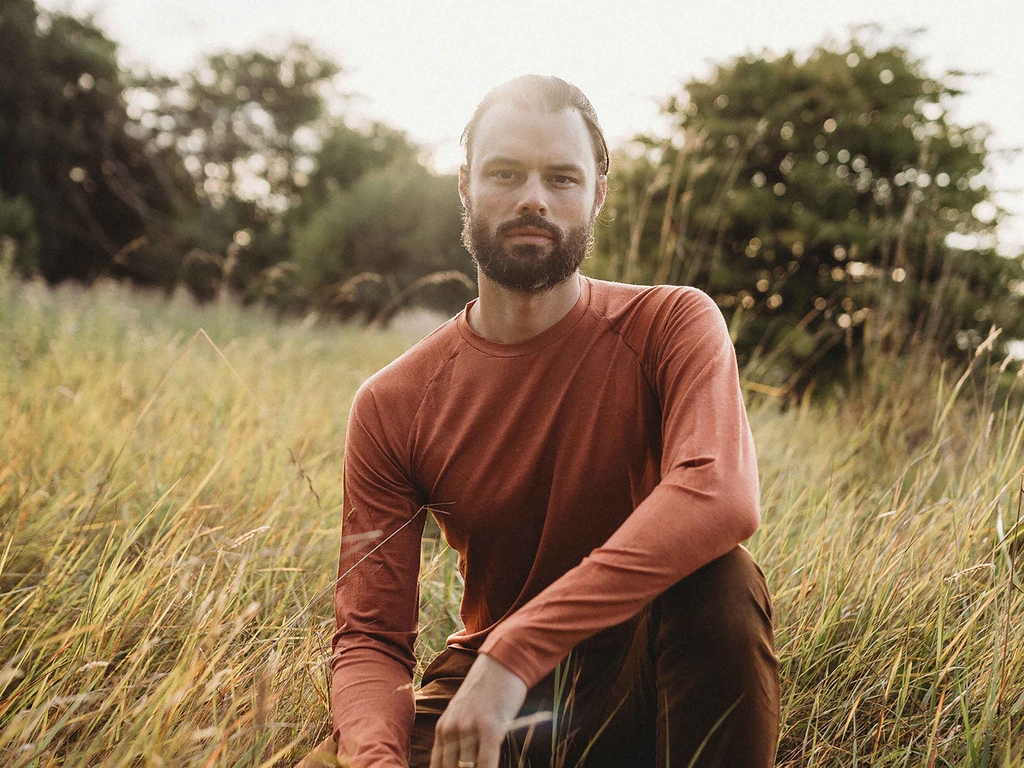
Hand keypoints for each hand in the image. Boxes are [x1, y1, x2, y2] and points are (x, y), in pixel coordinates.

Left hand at [429, 653, 527, 767]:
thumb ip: (457, 737)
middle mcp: (451, 729)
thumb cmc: (488, 690)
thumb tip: (461, 763)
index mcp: (442, 728)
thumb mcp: (464, 713)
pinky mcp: (490, 728)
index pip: (437, 767)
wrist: (503, 661)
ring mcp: (469, 728)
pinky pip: (486, 763)